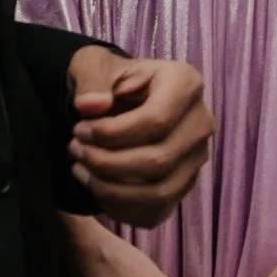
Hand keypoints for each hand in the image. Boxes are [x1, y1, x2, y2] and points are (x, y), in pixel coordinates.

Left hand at [68, 45, 213, 219]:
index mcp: (186, 83)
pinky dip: (118, 207)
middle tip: (75, 150)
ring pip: (159, 192)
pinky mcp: (184, 186)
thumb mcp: (92, 64)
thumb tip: (91, 105)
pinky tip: (95, 186)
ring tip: (80, 168)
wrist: (116, 101)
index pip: (156, 120)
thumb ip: (91, 79)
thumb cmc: (108, 81)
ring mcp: (196, 158)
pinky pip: (155, 211)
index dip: (112, 133)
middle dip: (107, 162)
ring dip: (110, 189)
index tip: (79, 130)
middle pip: (159, 161)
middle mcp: (201, 122)